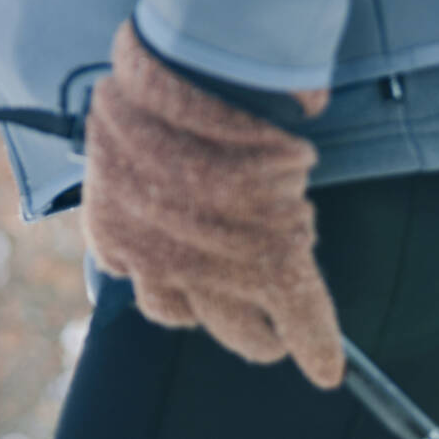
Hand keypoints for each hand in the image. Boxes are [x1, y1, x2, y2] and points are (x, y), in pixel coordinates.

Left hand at [82, 21, 344, 388]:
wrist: (195, 73)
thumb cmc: (160, 84)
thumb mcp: (128, 129)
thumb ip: (144, 167)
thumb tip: (167, 160)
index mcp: (112, 231)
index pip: (135, 275)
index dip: (165, 268)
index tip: (185, 266)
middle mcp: (152, 263)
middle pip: (179, 313)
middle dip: (207, 310)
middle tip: (235, 311)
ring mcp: (212, 269)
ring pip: (233, 324)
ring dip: (251, 328)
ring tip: (272, 330)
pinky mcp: (270, 263)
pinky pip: (298, 315)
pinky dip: (315, 341)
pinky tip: (326, 365)